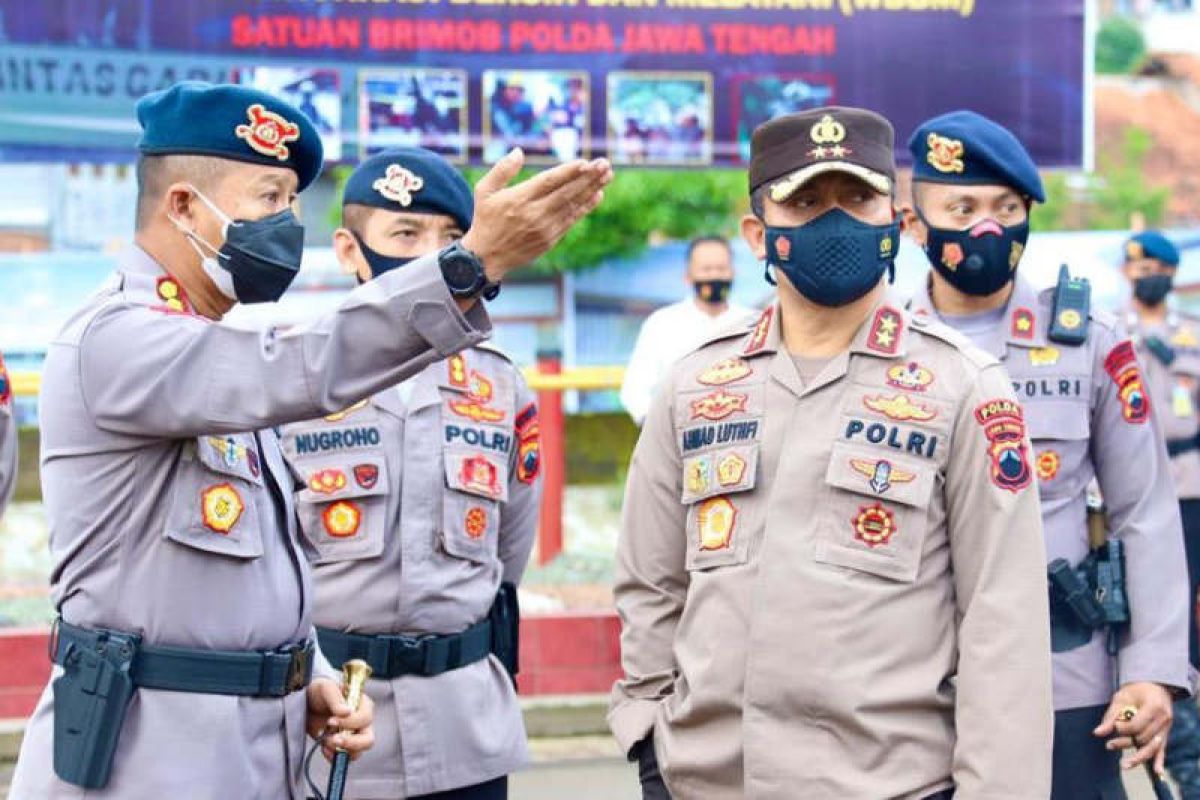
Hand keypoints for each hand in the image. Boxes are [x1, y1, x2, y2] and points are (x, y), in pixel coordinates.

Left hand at [306, 677, 375, 761]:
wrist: (307, 704)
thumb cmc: (321, 692)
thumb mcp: (326, 688)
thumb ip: (336, 698)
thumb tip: (346, 712)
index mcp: (363, 705)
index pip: (365, 718)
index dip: (349, 722)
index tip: (330, 721)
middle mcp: (363, 723)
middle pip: (368, 740)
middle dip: (351, 743)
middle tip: (333, 740)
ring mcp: (354, 737)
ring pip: (358, 752)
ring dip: (341, 751)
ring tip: (326, 742)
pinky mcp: (343, 747)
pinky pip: (345, 759)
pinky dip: (334, 757)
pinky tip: (324, 749)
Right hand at [461, 149, 612, 282]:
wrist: (486, 258)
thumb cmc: (485, 219)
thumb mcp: (484, 191)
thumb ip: (502, 170)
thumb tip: (519, 151)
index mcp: (518, 199)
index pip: (548, 182)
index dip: (568, 172)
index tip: (585, 162)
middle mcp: (534, 214)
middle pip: (566, 193)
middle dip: (588, 178)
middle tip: (605, 164)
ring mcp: (544, 228)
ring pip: (573, 205)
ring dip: (592, 189)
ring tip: (608, 174)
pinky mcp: (550, 239)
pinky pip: (571, 220)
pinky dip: (585, 207)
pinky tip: (598, 195)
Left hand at [1093, 682, 1173, 774]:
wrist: (1155, 686)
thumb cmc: (1135, 690)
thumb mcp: (1121, 698)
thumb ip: (1110, 716)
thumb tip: (1097, 733)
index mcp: (1153, 706)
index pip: (1137, 725)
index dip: (1123, 729)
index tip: (1114, 726)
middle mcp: (1163, 719)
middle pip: (1143, 738)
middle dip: (1125, 743)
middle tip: (1109, 745)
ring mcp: (1166, 728)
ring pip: (1152, 747)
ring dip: (1138, 758)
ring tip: (1123, 765)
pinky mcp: (1165, 734)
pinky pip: (1163, 750)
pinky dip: (1159, 761)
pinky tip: (1157, 772)